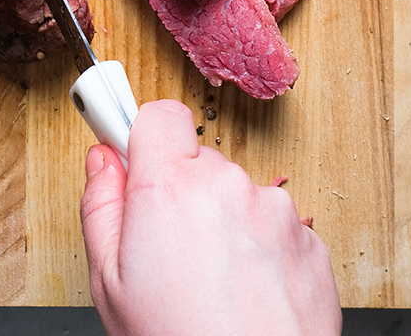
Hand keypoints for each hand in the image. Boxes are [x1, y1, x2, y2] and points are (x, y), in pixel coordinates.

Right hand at [80, 100, 341, 335]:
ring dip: (225, 225)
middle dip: (182, 192)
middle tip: (168, 250)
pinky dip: (260, 253)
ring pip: (238, 196)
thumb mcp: (109, 281)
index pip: (159, 115)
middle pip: (198, 162)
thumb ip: (101, 205)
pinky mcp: (310, 242)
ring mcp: (276, 213)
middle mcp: (229, 186)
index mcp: (171, 187)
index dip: (143, 137)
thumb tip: (102, 161)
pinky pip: (274, 228)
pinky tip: (244, 295)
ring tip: (211, 285)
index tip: (131, 151)